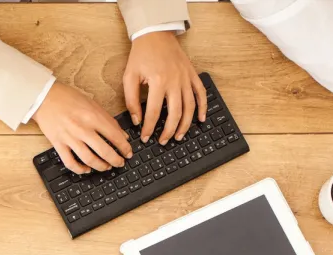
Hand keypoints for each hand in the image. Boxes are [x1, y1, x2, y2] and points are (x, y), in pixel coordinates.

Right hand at [33, 82, 132, 173]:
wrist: (44, 97)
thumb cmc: (68, 99)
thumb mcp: (92, 104)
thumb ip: (107, 120)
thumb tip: (121, 135)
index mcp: (93, 116)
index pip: (114, 136)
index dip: (124, 147)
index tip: (128, 153)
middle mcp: (82, 129)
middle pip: (104, 151)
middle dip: (115, 160)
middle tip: (120, 163)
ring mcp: (70, 138)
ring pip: (89, 160)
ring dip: (101, 166)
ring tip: (107, 167)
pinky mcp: (58, 145)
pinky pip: (70, 163)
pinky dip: (80, 169)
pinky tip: (86, 169)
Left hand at [124, 31, 206, 145]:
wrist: (155, 33)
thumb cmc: (141, 55)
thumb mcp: (129, 77)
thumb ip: (132, 101)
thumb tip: (137, 121)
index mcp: (158, 82)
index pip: (154, 113)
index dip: (149, 129)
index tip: (145, 138)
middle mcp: (175, 81)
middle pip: (175, 114)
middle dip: (169, 132)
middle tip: (162, 142)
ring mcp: (186, 78)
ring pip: (190, 107)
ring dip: (185, 125)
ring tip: (179, 137)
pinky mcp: (192, 74)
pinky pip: (201, 93)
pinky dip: (203, 107)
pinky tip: (201, 120)